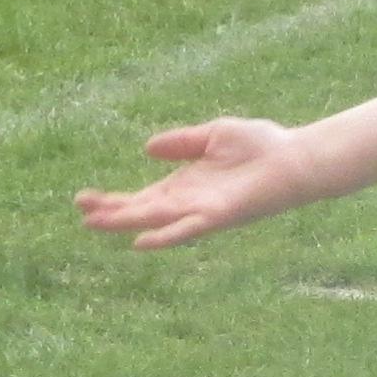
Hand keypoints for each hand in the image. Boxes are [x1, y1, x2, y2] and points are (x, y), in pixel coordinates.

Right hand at [76, 117, 324, 249]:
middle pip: (141, 211)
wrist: (295, 157)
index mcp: (184, 185)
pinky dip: (164, 236)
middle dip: (111, 213)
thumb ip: (182, 142)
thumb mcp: (213, 134)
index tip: (82, 199)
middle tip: (80, 214)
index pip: (141, 198)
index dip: (113, 200)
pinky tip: (140, 242)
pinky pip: (187, 229)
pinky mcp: (220, 215)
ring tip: (95, 224)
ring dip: (126, 224)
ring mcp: (202, 211)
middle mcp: (189, 202)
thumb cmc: (261, 145)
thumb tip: (147, 149)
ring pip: (156, 221)